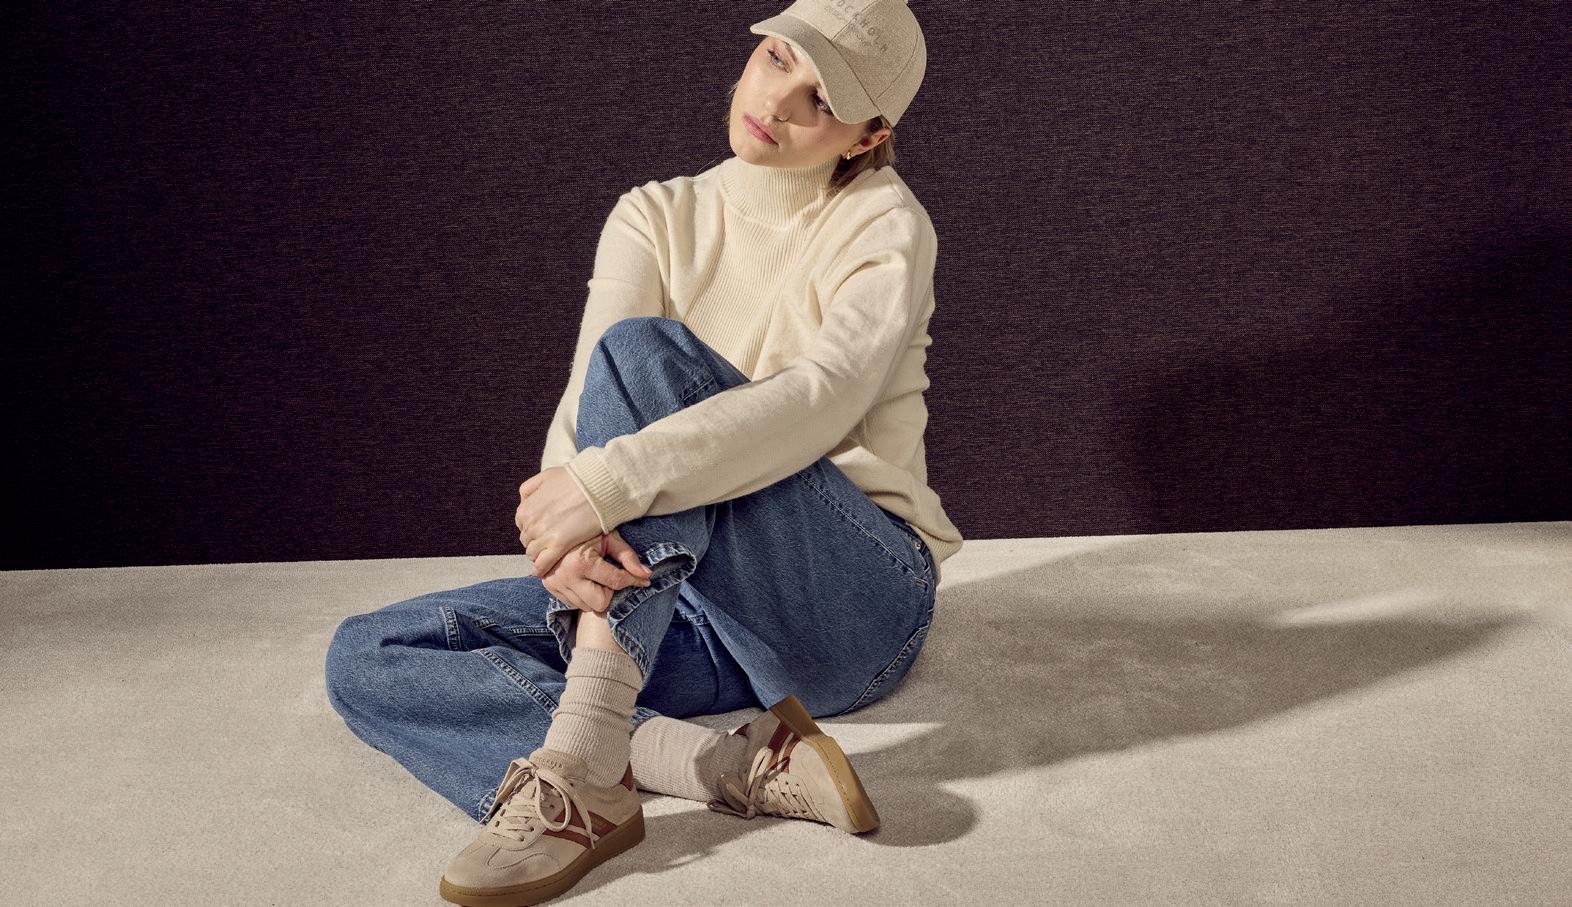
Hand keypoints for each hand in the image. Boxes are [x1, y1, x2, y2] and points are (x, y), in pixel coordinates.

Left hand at [517, 466, 606, 577]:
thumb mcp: (545, 476)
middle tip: (547, 542)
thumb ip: (530, 489)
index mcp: (526, 508)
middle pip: (527, 540)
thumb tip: (524, 502)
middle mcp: (531, 523)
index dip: (532, 528)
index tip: (542, 530)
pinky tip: (543, 572)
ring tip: (548, 555)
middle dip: (535, 542)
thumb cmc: (575, 479)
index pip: (522, 525)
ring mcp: (544, 535)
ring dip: (538, 555)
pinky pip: (543, 564)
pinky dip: (540, 569)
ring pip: (532, 553)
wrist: (597, 486)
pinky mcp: (559, 545)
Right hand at [539, 529, 653, 613]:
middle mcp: (567, 576)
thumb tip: (647, 574)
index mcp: (582, 562)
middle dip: (609, 593)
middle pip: (600, 603)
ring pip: (586, 606)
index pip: (616, 581)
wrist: (554, 525)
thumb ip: (628, 556)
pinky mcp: (550, 587)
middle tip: (610, 578)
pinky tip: (584, 580)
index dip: (634, 581)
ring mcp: (556, 583)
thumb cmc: (587, 531)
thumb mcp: (609, 538)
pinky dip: (582, 596)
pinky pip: (573, 604)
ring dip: (596, 596)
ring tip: (595, 577)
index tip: (644, 580)